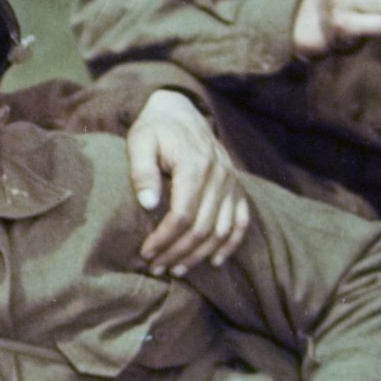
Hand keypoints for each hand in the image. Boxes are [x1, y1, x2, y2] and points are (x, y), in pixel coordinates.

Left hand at [127, 90, 250, 274]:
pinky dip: (230, 244)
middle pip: (202, 227)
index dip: (164, 238)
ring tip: (176, 269)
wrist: (180, 111)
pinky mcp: (236, 187)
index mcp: (195, 165)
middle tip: (156, 267)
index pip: (183, 214)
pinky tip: (213, 261)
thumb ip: (142, 171)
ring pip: (222, 229)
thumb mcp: (139, 141)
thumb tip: (149, 204)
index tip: (145, 253)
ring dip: (199, 254)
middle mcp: (219, 175)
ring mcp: (231, 182)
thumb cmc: (155, 129)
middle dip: (178, 252)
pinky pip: (241, 221)